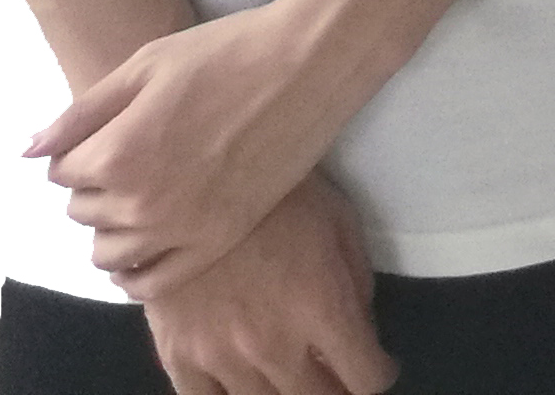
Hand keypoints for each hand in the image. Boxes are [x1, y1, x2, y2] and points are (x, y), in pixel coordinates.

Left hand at [27, 0, 375, 297]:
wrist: (310, 62)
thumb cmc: (226, 51)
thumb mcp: (145, 64)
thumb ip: (81, 113)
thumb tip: (28, 150)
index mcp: (117, 154)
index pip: (61, 171)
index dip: (79, 147)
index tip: (109, 129)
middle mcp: (140, 202)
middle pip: (83, 210)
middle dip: (96, 183)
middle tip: (133, 152)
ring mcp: (180, 228)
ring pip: (108, 252)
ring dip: (111, 225)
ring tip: (142, 193)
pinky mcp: (217, 241)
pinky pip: (151, 283)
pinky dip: (134, 272)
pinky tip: (144, 245)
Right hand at [129, 177, 392, 394]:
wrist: (196, 182)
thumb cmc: (282, 196)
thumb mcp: (341, 227)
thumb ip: (355, 289)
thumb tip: (360, 332)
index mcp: (322, 310)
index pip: (365, 378)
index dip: (377, 373)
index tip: (376, 365)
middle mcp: (274, 346)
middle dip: (335, 390)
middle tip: (336, 374)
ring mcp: (221, 357)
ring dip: (286, 392)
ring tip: (293, 375)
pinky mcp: (177, 357)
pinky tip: (242, 381)